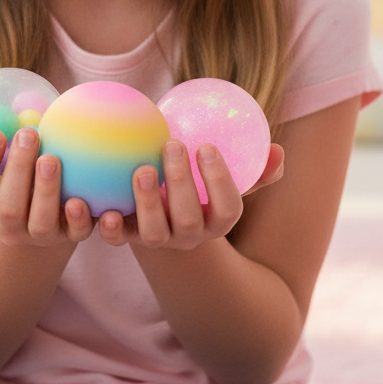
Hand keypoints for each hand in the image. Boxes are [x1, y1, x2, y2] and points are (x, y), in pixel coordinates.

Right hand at [0, 125, 93, 246]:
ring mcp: (40, 236)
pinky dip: (80, 219)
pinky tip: (81, 198)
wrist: (45, 209)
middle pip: (8, 210)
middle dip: (17, 172)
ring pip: (41, 223)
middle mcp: (9, 229)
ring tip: (51, 157)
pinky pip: (77, 234)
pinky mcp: (71, 236)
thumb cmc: (7, 177)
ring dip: (46, 191)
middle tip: (28, 134)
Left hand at [97, 140, 284, 249]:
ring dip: (148, 203)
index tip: (207, 146)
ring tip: (142, 168)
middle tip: (173, 144)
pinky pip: (119, 238)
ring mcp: (159, 239)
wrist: (166, 207)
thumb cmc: (203, 182)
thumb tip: (278, 152)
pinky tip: (104, 208)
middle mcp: (190, 236)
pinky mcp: (129, 237)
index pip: (228, 210)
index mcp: (218, 220)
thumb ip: (255, 167)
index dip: (220, 182)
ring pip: (154, 234)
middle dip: (181, 184)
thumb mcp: (231, 176)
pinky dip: (111, 228)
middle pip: (189, 220)